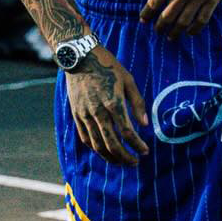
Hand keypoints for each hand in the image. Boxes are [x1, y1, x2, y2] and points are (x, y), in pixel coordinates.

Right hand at [65, 47, 149, 164]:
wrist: (81, 58)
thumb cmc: (108, 67)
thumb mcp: (128, 81)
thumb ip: (137, 104)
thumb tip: (145, 124)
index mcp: (113, 103)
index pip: (127, 132)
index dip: (137, 145)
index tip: (145, 151)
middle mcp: (98, 112)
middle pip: (112, 144)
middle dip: (125, 157)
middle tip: (134, 162)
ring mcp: (85, 115)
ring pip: (97, 145)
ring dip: (110, 157)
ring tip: (121, 161)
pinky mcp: (76, 115)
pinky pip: (85, 137)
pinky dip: (95, 148)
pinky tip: (104, 151)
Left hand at [140, 0, 221, 36]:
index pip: (154, 3)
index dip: (147, 14)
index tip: (144, 20)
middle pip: (167, 16)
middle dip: (160, 26)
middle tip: (158, 31)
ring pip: (183, 21)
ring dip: (175, 32)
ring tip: (171, 36)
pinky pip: (202, 20)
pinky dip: (194, 29)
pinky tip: (190, 32)